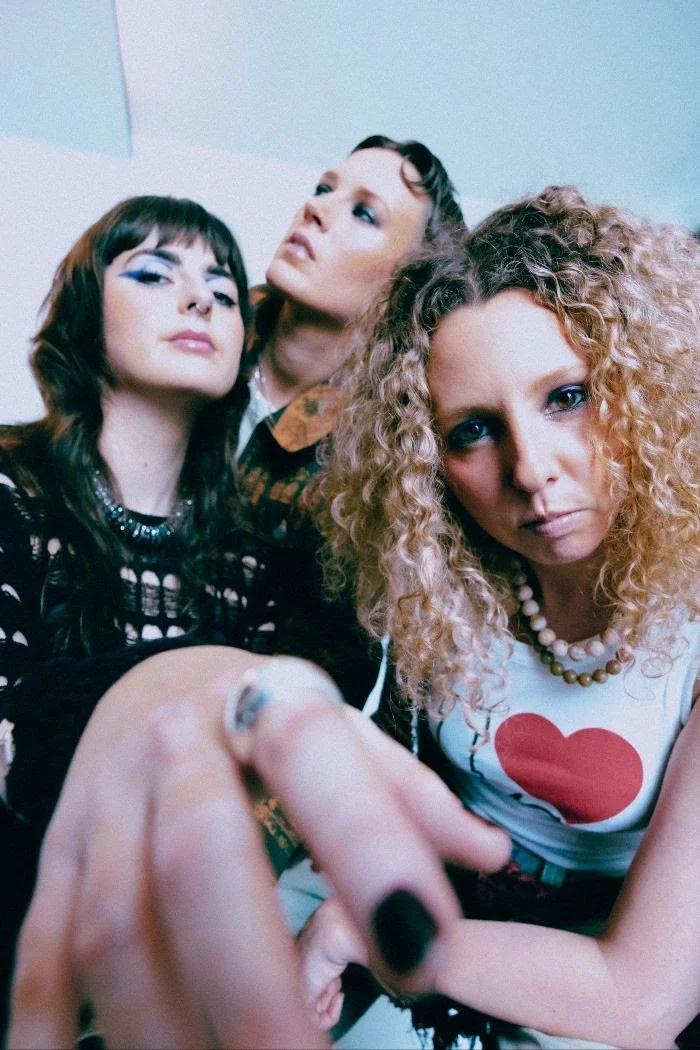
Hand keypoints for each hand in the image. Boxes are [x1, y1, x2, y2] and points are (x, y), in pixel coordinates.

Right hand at [8, 647, 510, 1048]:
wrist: (153, 688)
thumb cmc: (267, 724)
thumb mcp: (340, 733)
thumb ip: (405, 791)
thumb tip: (488, 855)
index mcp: (261, 706)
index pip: (313, 757)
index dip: (368, 848)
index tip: (425, 956)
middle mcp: (172, 750)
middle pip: (199, 860)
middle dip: (251, 983)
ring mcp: (101, 807)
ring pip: (114, 925)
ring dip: (160, 1030)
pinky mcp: (55, 859)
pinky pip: (37, 952)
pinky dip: (54, 1033)